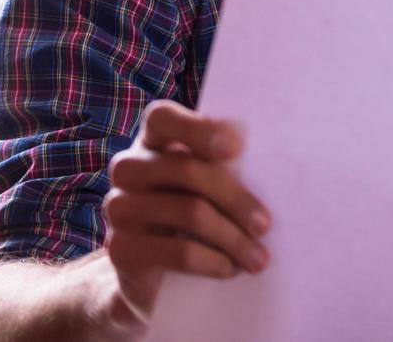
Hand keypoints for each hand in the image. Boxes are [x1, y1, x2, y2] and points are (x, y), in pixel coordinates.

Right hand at [100, 100, 270, 324]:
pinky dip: (212, 261)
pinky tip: (230, 269)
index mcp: (152, 140)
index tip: (236, 148)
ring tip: (257, 258)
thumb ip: (225, 165)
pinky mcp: (120, 248)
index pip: (162, 118)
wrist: (156, 274)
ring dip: (232, 238)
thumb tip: (274, 167)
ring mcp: (119, 207)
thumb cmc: (195, 213)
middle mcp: (128, 167)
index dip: (198, 129)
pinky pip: (177, 251)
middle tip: (265, 225)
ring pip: (189, 212)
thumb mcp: (209, 184)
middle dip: (236, 199)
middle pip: (188, 170)